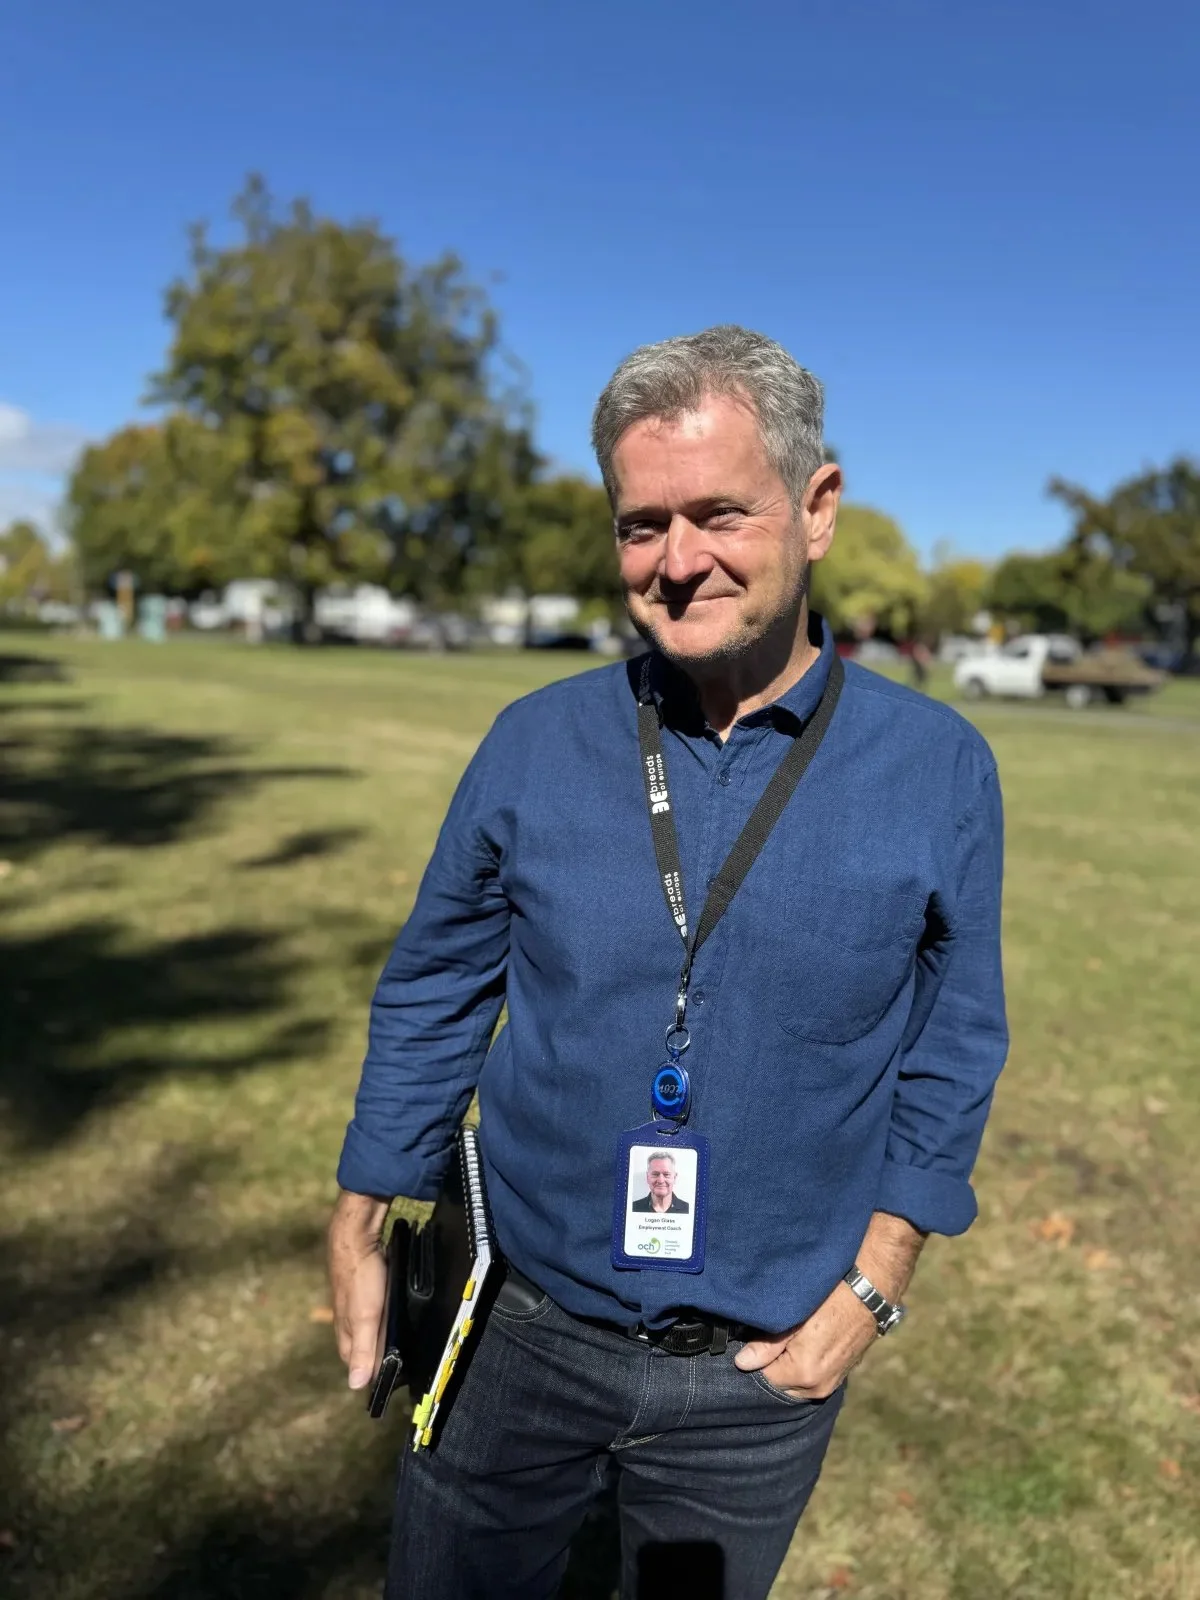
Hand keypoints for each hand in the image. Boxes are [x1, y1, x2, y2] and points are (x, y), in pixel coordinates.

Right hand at [327, 1190, 389, 1390]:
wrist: (355, 1234)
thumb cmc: (360, 1277)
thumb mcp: (366, 1316)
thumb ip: (363, 1348)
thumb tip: (356, 1385)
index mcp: (345, 1329)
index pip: (354, 1361)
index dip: (368, 1371)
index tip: (388, 1380)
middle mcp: (345, 1316)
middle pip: (359, 1343)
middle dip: (374, 1352)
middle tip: (400, 1359)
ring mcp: (352, 1298)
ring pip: (366, 1323)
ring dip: (379, 1331)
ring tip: (399, 1336)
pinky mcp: (362, 1283)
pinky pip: (372, 1303)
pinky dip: (382, 1310)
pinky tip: (393, 1306)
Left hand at [733, 1279, 877, 1398]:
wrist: (869, 1294)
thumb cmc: (830, 1299)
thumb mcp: (794, 1317)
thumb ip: (767, 1345)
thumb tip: (742, 1363)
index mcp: (803, 1373)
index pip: (764, 1379)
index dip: (755, 1361)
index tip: (753, 1342)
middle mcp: (817, 1387)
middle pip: (780, 1386)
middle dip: (771, 1367)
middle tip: (768, 1340)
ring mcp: (831, 1385)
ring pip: (795, 1385)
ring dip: (787, 1369)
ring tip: (786, 1341)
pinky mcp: (839, 1377)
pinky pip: (811, 1380)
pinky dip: (802, 1369)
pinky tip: (801, 1347)